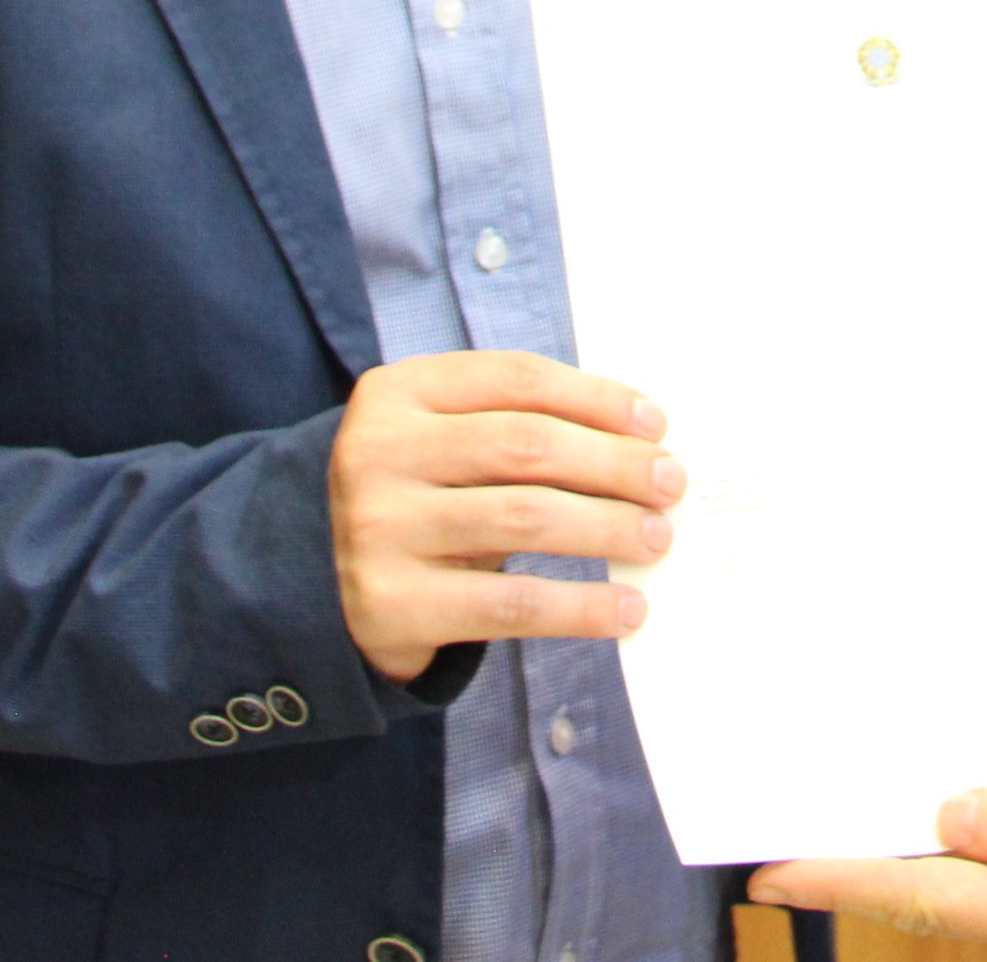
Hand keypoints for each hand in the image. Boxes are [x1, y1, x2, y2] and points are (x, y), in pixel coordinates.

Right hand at [325, 350, 680, 681]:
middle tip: (670, 483)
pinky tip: (626, 608)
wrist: (316, 586)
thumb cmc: (416, 499)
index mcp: (396, 392)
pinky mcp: (392, 603)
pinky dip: (581, 606)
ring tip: (657, 537)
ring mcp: (380, 529)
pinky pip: (510, 604)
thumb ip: (514, 426)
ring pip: (525, 518)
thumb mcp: (442, 444)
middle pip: (526, 445)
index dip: (596, 397)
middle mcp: (378, 453)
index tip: (655, 423)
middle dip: (614, 462)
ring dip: (608, 527)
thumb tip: (642, 443)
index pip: (517, 379)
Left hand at [751, 751, 986, 961]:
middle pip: (929, 908)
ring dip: (914, 868)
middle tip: (792, 831)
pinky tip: (950, 828)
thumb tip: (947, 819)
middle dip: (863, 870)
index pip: (922, 897)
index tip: (770, 874)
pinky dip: (964, 870)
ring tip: (860, 814)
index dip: (839, 885)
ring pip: (960, 907)